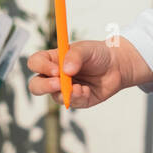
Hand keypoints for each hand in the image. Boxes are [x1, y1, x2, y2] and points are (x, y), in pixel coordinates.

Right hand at [26, 38, 148, 109]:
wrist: (117, 66)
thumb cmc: (98, 54)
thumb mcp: (86, 49)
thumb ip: (75, 56)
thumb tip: (65, 71)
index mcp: (52, 59)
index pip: (35, 63)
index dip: (41, 66)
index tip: (55, 68)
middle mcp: (55, 76)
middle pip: (36, 85)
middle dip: (44, 86)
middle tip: (58, 83)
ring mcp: (64, 90)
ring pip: (54, 97)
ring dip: (66, 93)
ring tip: (80, 87)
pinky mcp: (76, 100)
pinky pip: (71, 103)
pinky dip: (78, 97)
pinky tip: (87, 90)